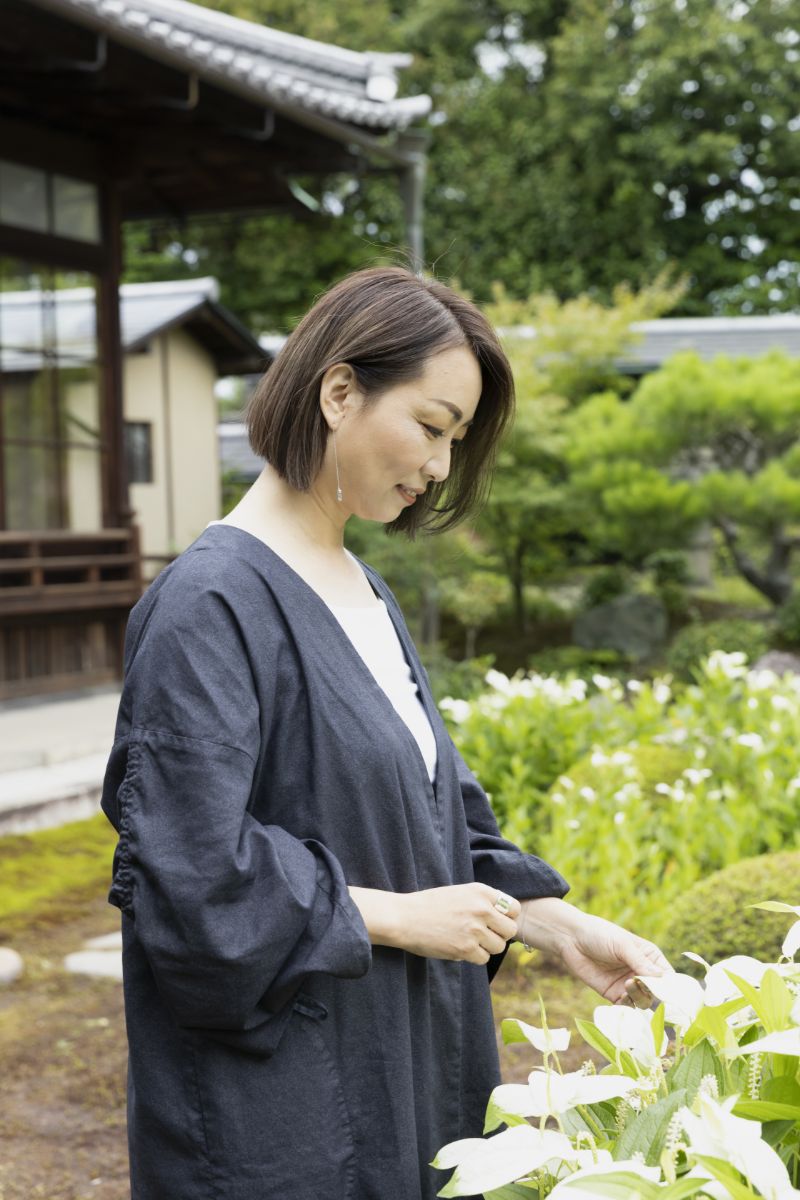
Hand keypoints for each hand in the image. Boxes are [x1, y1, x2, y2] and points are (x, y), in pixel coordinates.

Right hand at [349, 883, 519, 964]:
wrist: (404, 917)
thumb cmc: (429, 905)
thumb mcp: (459, 893)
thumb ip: (482, 902)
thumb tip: (505, 919)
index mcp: (481, 891)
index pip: (513, 908)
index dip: (507, 917)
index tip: (495, 922)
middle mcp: (481, 909)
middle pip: (511, 930)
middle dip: (499, 935)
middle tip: (484, 936)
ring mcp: (474, 929)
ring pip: (498, 946)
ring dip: (486, 947)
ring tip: (469, 941)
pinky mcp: (465, 949)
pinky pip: (483, 958)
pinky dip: (474, 957)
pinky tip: (459, 948)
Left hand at [517, 898, 671, 1004]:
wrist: (571, 940)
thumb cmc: (599, 934)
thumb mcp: (622, 945)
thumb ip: (641, 962)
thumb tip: (662, 979)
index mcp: (650, 957)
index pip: (668, 977)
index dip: (671, 987)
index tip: (670, 994)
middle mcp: (642, 973)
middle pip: (657, 993)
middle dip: (652, 992)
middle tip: (640, 984)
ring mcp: (628, 985)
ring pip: (643, 1002)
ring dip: (638, 997)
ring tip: (627, 985)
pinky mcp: (614, 995)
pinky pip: (626, 1008)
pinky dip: (626, 1008)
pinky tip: (621, 999)